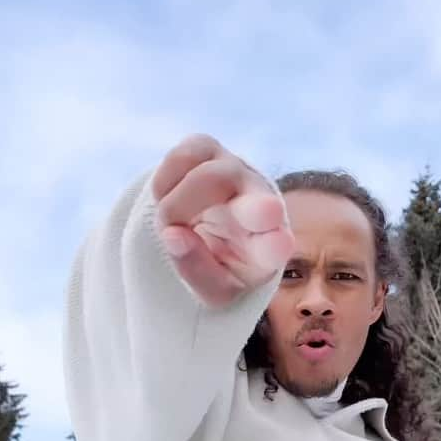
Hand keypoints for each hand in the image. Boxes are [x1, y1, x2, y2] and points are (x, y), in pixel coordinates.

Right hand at [151, 134, 294, 307]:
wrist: (201, 229)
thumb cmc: (214, 265)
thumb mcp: (211, 290)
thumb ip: (196, 271)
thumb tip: (172, 234)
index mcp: (268, 248)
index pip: (276, 245)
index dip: (275, 244)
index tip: (277, 245)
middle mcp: (260, 204)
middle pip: (256, 204)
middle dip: (253, 208)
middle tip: (247, 215)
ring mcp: (236, 173)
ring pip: (210, 176)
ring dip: (177, 205)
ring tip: (169, 223)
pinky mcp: (209, 150)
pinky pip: (185, 155)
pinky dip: (165, 180)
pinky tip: (163, 198)